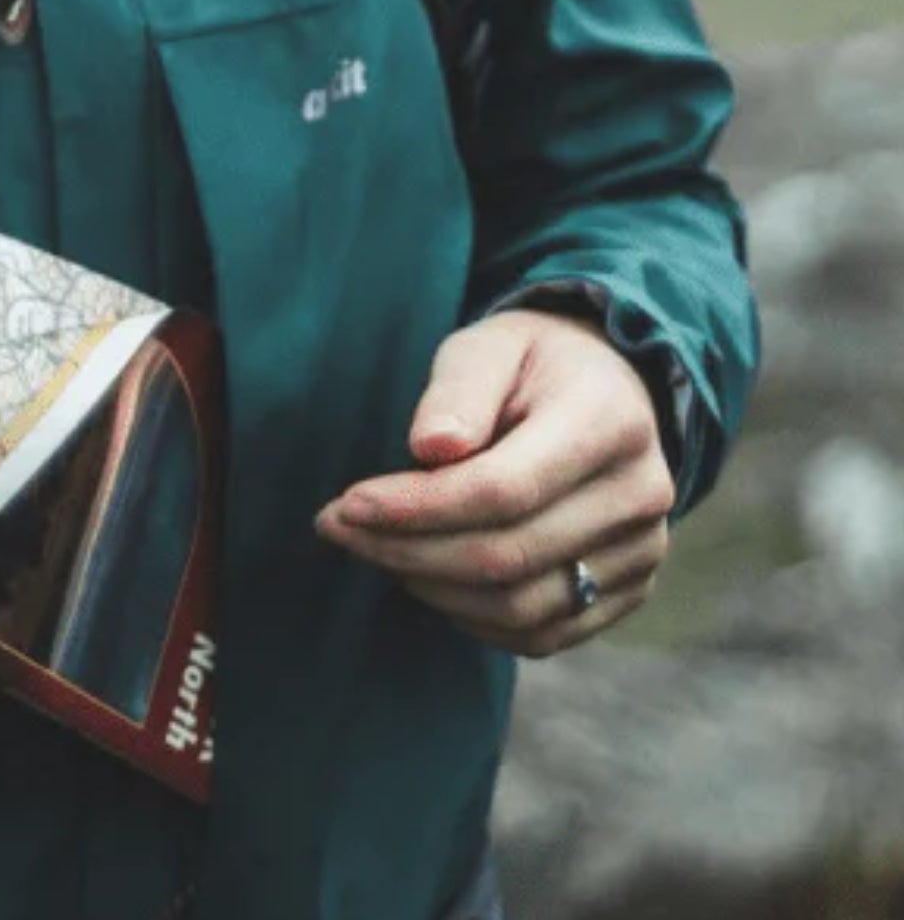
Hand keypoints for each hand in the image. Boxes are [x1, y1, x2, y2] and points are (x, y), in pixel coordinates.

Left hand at [315, 311, 675, 656]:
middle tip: (339, 526)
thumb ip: (458, 390)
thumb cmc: (530, 363)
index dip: (417, 507)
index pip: (503, 489)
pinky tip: (426, 575)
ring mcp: (643, 551)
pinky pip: (540, 634)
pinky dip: (470, 616)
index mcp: (609, 422)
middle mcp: (640, 494)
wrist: (605, 390)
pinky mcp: (629, 590)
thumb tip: (429, 449)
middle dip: (405, 550)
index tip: (347, 503)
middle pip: (506, 555)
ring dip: (429, 586)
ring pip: (520, 607)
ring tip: (376, 547)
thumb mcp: (488, 346)